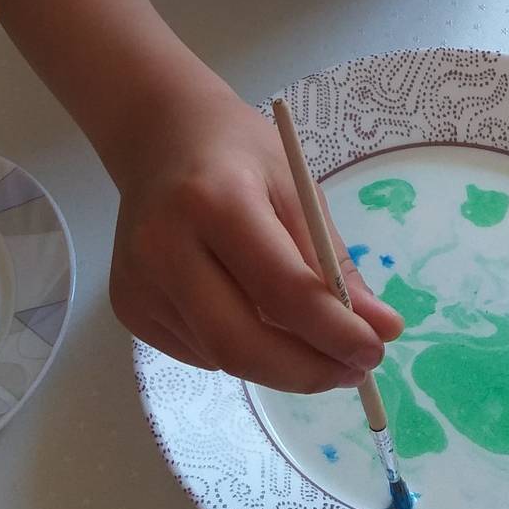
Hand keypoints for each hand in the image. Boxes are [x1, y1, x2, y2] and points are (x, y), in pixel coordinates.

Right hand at [106, 72, 403, 390]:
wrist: (161, 137)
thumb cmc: (239, 156)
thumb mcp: (298, 189)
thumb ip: (334, 263)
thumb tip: (381, 331)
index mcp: (216, 201)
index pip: (281, 289)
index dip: (333, 331)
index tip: (375, 350)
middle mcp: (165, 246)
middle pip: (240, 343)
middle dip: (306, 371)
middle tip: (351, 372)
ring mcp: (139, 281)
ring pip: (220, 357)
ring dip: (278, 363)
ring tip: (311, 339)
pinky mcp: (127, 306)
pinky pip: (198, 352)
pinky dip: (239, 350)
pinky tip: (251, 315)